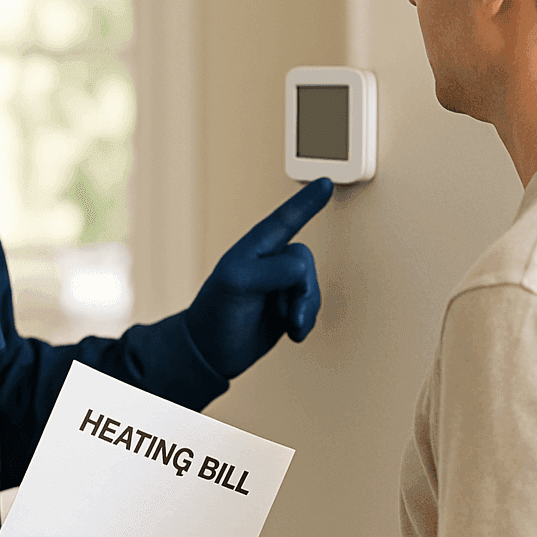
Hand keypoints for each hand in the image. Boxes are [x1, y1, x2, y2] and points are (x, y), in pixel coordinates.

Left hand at [185, 177, 333, 376]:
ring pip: (311, 286)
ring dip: (304, 308)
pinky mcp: (287, 307)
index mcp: (255, 248)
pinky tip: (292, 331)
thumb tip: (301, 269)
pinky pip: (311, 306)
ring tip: (288, 324)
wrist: (212, 353)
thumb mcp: (236, 285)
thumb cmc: (215, 313)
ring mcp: (278, 285)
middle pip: (304, 261)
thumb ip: (271, 271)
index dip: (306, 202)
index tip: (324, 183)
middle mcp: (269, 262)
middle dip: (302, 289)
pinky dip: (305, 322)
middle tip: (288, 310)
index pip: (285, 219)